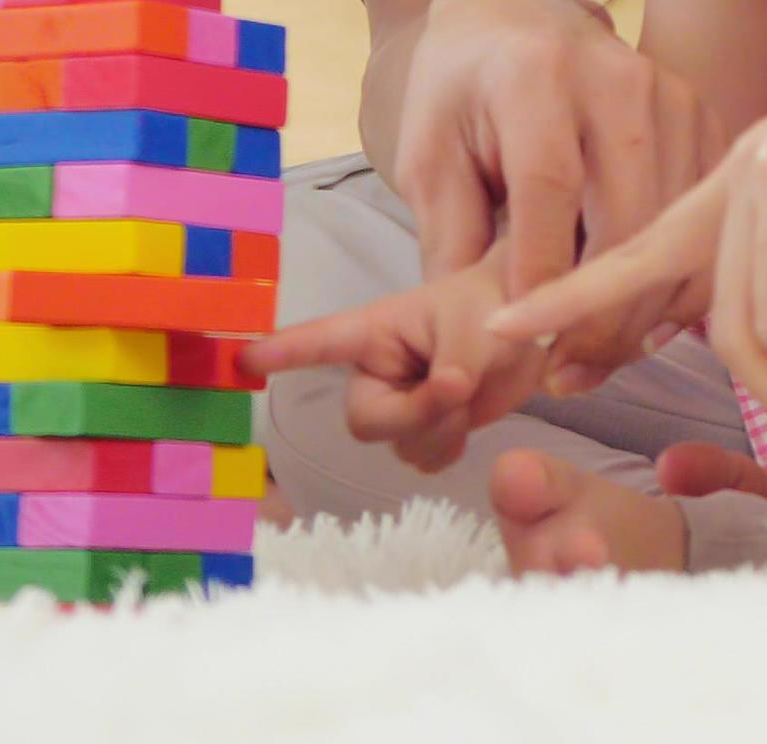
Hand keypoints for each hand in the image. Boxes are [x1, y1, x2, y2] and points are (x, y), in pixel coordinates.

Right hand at [239, 255, 550, 473]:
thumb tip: (447, 390)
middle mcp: (375, 373)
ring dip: (442, 429)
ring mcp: (397, 404)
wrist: (527, 330)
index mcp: (374, 332)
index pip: (319, 343)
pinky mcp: (423, 430)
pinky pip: (425, 460)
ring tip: (467, 390)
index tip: (239, 359)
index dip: (281, 353)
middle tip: (454, 390)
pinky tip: (466, 418)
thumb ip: (458, 358)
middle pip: (367, 422)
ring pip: (400, 446)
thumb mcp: (478, 324)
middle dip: (413, 415)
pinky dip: (452, 446)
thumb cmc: (493, 306)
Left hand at [388, 0, 716, 384]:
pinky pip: (706, 216)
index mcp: (538, 75)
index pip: (550, 187)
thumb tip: (476, 338)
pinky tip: (641, 321)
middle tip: (565, 374)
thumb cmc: (462, 93)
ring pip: (678, 224)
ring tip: (597, 361)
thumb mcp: (430, 156)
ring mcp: (674, 95)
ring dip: (644, 305)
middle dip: (600, 308)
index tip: (526, 348)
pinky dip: (679, 277)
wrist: (517, 19)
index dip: (542, 275)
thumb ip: (451, 237)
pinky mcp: (706, 118)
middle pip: (628, 212)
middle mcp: (618, 77)